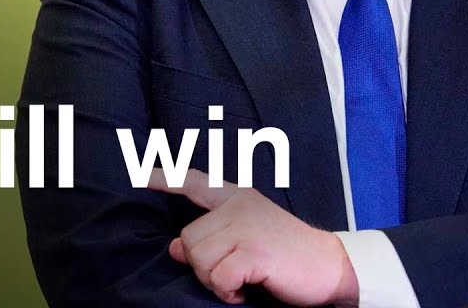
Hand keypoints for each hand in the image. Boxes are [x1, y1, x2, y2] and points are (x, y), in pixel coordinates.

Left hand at [147, 168, 358, 305]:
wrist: (330, 266)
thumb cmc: (285, 253)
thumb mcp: (246, 237)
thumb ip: (212, 236)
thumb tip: (173, 248)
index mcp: (236, 197)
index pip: (193, 181)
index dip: (163, 178)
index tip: (137, 174)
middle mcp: (238, 206)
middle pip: (188, 238)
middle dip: (202, 265)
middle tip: (230, 274)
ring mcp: (247, 227)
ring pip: (198, 258)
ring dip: (214, 281)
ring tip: (238, 282)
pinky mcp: (255, 251)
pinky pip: (218, 276)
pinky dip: (227, 292)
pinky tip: (244, 292)